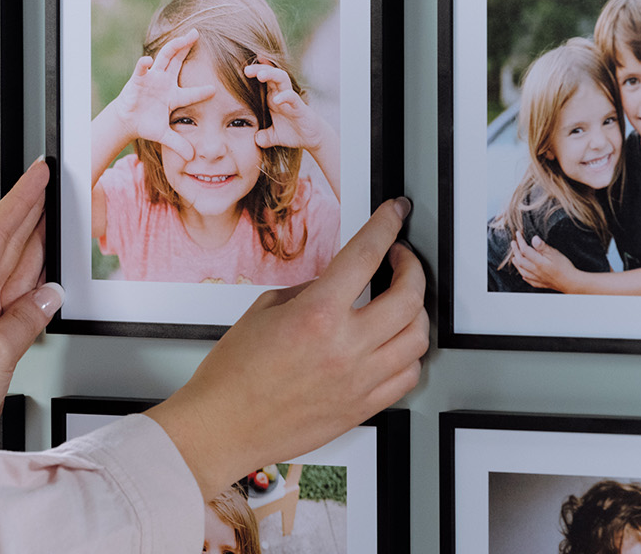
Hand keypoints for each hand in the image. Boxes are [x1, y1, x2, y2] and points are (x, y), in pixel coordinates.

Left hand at [0, 159, 63, 486]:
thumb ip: (25, 319)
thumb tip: (49, 296)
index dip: (20, 199)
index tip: (37, 173)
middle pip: (6, 245)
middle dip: (30, 213)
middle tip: (53, 186)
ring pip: (15, 271)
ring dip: (37, 245)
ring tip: (57, 219)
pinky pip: (19, 303)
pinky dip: (37, 287)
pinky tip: (50, 279)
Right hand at [109, 29, 215, 160]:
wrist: (127, 122)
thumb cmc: (146, 124)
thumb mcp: (164, 135)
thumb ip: (178, 144)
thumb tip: (191, 159)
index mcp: (174, 95)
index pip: (192, 93)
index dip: (202, 91)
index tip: (215, 90)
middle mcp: (164, 82)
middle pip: (178, 61)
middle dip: (186, 46)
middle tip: (196, 33)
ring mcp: (151, 79)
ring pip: (163, 58)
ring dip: (173, 46)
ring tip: (183, 37)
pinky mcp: (137, 81)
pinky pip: (141, 71)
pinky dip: (143, 65)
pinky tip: (148, 60)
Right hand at [146, 198, 427, 499]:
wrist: (223, 427)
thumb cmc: (233, 376)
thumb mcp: (265, 311)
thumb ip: (309, 291)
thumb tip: (337, 282)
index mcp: (316, 315)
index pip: (366, 254)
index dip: (387, 224)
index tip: (395, 212)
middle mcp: (344, 347)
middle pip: (409, 296)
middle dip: (412, 267)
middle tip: (401, 258)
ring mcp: (358, 380)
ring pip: (418, 338)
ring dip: (416, 311)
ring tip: (401, 302)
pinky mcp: (361, 407)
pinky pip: (407, 376)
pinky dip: (409, 354)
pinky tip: (395, 344)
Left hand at [243, 62, 328, 152]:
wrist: (312, 139)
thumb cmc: (293, 133)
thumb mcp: (273, 136)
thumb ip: (262, 137)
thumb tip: (253, 140)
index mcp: (272, 98)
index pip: (263, 80)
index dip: (254, 71)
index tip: (242, 68)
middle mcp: (281, 95)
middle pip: (271, 74)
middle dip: (259, 69)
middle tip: (247, 70)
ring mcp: (290, 99)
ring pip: (282, 79)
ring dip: (271, 74)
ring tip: (260, 75)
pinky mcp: (299, 107)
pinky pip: (292, 97)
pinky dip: (284, 97)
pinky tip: (276, 100)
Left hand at [510, 232, 577, 292]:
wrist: (572, 283)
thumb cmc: (565, 267)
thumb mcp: (555, 254)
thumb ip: (542, 247)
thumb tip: (533, 238)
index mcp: (538, 262)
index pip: (524, 250)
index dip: (520, 241)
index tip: (518, 234)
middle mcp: (535, 271)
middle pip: (520, 260)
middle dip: (515, 250)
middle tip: (513, 243)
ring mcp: (537, 278)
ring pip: (522, 271)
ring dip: (516, 263)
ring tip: (514, 257)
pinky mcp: (541, 283)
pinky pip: (529, 280)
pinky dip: (524, 275)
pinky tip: (523, 274)